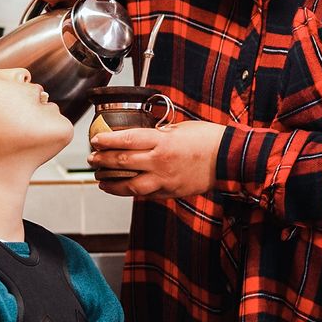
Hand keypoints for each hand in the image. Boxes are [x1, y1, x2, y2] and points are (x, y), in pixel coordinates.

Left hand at [89, 120, 225, 199]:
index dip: (107, 141)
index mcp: (162, 141)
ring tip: (101, 180)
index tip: (95, 140)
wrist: (228, 159)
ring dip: (112, 182)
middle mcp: (159, 161)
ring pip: (130, 184)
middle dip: (103, 160)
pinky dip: (130, 191)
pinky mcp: (170, 192)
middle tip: (92, 159)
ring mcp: (164, 179)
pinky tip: (122, 189)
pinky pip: (145, 194)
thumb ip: (159, 133)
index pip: (126, 140)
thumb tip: (143, 136)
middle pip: (123, 161)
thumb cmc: (209, 139)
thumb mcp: (180, 128)